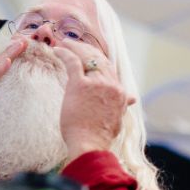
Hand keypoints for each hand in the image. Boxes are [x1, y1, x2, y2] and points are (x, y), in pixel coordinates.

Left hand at [54, 42, 136, 163]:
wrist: (90, 145)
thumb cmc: (98, 136)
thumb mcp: (116, 119)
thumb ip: (121, 105)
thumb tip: (132, 99)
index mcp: (119, 92)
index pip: (108, 68)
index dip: (96, 58)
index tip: (86, 53)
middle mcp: (111, 85)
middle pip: (99, 59)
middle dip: (85, 49)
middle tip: (73, 44)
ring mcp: (96, 83)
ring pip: (86, 57)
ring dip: (74, 48)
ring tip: (64, 44)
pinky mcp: (80, 84)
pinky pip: (73, 62)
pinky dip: (64, 53)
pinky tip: (57, 50)